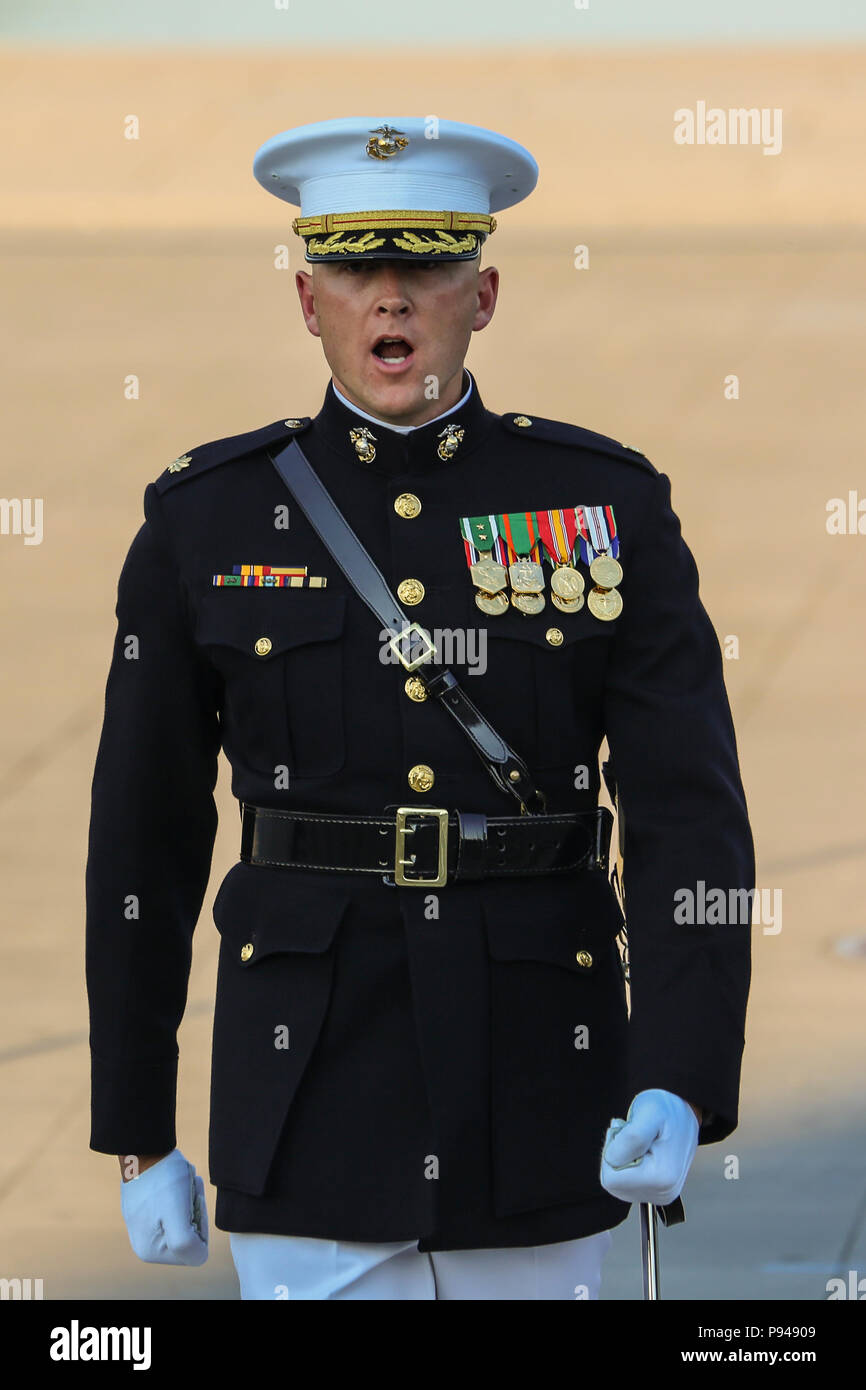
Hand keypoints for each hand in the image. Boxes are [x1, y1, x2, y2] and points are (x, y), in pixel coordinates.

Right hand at [120, 1148, 207, 1264]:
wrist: (145, 1148)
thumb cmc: (164, 1180)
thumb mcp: (179, 1217)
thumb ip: (187, 1246)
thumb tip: (198, 1258)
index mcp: (152, 1252)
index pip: (196, 1251)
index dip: (200, 1226)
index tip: (191, 1204)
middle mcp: (146, 1244)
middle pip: (190, 1236)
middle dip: (194, 1212)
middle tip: (187, 1191)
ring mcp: (145, 1226)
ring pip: (185, 1219)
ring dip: (189, 1201)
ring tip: (182, 1184)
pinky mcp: (147, 1208)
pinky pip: (175, 1206)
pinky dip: (182, 1193)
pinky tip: (176, 1182)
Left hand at [599, 1089, 698, 1205]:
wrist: (684, 1111)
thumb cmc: (667, 1108)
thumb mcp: (649, 1111)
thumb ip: (631, 1138)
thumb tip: (612, 1160)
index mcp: (661, 1177)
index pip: (611, 1179)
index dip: (611, 1151)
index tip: (624, 1130)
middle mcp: (664, 1191)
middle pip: (614, 1184)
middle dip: (616, 1155)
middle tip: (630, 1132)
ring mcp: (662, 1194)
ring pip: (619, 1185)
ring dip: (621, 1159)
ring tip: (637, 1140)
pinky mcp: (658, 1191)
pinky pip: (627, 1184)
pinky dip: (627, 1165)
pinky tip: (640, 1150)